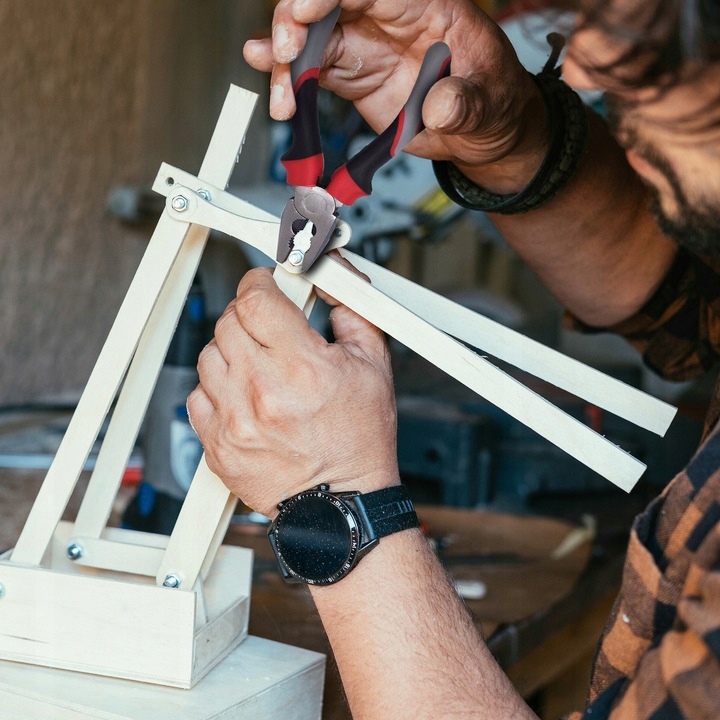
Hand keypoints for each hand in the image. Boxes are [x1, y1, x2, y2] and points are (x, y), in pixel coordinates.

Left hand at [187, 268, 398, 517]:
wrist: (343, 504)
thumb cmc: (359, 441)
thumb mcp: (373, 366)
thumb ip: (351, 311)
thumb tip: (329, 282)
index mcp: (302, 367)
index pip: (255, 299)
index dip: (258, 284)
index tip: (264, 286)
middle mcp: (261, 391)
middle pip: (228, 322)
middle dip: (248, 315)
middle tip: (268, 326)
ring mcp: (233, 420)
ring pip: (208, 355)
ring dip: (232, 351)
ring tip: (260, 367)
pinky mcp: (217, 445)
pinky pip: (197, 395)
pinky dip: (217, 388)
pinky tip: (244, 397)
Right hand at [244, 0, 548, 191]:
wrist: (481, 134)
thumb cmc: (493, 103)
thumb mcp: (491, 102)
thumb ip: (466, 103)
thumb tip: (441, 106)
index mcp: (425, 5)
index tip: (305, 11)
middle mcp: (388, 18)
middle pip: (329, 2)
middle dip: (297, 20)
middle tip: (287, 52)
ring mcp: (367, 45)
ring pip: (312, 35)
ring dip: (287, 58)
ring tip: (279, 91)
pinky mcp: (353, 75)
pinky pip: (314, 71)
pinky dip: (292, 84)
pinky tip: (279, 95)